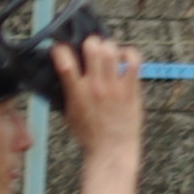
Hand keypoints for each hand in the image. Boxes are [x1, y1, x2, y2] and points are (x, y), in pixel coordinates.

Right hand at [51, 33, 144, 156]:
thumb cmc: (90, 135)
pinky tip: (124, 57)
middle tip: (90, 48)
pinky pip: (133, 62)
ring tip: (107, 52)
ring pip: (111, 50)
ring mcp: (115, 86)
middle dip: (89, 42)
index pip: (64, 62)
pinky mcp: (131, 89)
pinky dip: (129, 53)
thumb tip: (63, 74)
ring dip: (107, 46)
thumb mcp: (70, 113)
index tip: (60, 47)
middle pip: (92, 48)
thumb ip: (68, 92)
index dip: (60, 48)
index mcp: (77, 92)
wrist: (112, 150)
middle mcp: (95, 86)